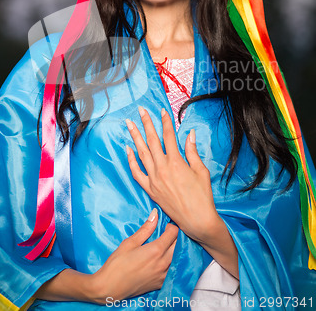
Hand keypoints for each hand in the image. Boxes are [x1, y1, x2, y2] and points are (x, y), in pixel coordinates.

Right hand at [94, 208, 178, 302]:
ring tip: (167, 244)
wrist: (110, 288)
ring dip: (176, 249)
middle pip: (179, 245)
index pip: (173, 234)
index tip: (165, 225)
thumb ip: (146, 228)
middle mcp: (163, 263)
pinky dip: (173, 262)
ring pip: (178, 258)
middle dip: (175, 236)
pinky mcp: (160, 284)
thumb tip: (155, 213)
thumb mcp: (130, 242)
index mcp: (156, 250)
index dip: (171, 226)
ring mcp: (163, 275)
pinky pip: (173, 270)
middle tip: (167, 232)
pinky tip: (165, 259)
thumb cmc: (117, 264)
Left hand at [125, 107, 218, 244]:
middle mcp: (162, 168)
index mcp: (176, 162)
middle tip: (140, 110)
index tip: (162, 110)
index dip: (165, 122)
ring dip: (135, 136)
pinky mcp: (150, 189)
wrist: (197, 220)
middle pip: (152, 140)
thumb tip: (190, 134)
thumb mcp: (201, 171)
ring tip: (129, 124)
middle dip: (146, 123)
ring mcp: (154, 179)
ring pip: (141, 153)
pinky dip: (131, 159)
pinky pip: (136, 172)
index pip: (169, 136)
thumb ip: (192, 151)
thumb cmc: (202, 196)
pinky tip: (128, 149)